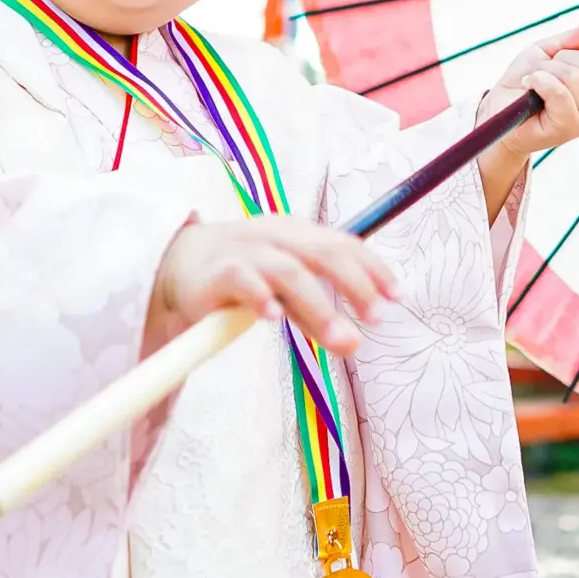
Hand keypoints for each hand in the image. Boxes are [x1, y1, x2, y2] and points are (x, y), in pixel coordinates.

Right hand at [145, 217, 398, 359]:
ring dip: (318, 305)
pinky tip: (272, 317)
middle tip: (378, 318)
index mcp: (299, 234)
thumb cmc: (244, 276)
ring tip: (341, 337)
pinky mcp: (218, 272)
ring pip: (288, 271)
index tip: (398, 296)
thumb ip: (316, 315)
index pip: (344, 243)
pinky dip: (259, 296)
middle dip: (356, 283)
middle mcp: (277, 236)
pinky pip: (241, 280)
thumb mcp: (285, 292)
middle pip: (324, 252)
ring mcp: (247, 251)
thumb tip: (355, 343)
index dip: (373, 268)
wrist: (181, 264)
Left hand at [475, 21, 578, 209]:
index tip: (564, 53)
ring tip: (532, 80)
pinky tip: (528, 85)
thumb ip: (569, 41)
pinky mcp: (567, 128)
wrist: (498, 110)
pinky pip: (560, 93)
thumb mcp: (546, 52)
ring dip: (546, 71)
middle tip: (543, 69)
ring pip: (575, 76)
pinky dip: (540, 81)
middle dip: (563, 58)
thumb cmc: (523, 82)